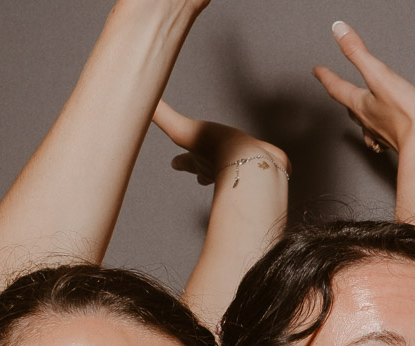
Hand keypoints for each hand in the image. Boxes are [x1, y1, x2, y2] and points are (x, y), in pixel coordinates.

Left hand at [153, 100, 287, 186]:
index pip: (185, 162)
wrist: (252, 163)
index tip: (174, 163)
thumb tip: (139, 101)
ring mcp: (240, 170)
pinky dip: (265, 165)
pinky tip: (274, 164)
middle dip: (201, 172)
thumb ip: (161, 115)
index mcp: (200, 161)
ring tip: (234, 169)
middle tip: (199, 175)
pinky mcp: (263, 166)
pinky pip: (263, 166)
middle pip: (206, 173)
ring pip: (231, 173)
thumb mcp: (182, 129)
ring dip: (230, 172)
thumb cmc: (218, 150)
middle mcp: (217, 169)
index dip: (180, 162)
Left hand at [313, 20, 414, 154]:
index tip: (317, 71)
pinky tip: (383, 134)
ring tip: (357, 113)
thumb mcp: (380, 75)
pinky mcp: (398, 141)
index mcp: (361, 104)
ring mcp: (382, 133)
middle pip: (349, 107)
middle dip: (342, 95)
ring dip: (359, 117)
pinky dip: (379, 133)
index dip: (326, 76)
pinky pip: (381, 137)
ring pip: (364, 124)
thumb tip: (339, 31)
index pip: (337, 88)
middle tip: (335, 89)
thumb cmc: (406, 114)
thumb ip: (358, 53)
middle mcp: (368, 120)